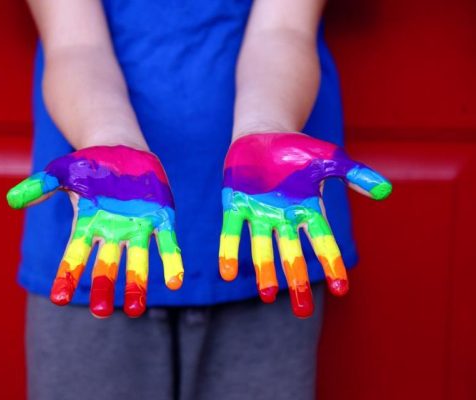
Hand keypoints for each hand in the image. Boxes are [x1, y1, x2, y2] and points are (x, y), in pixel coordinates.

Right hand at [7, 146, 183, 317]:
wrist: (122, 150)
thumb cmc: (89, 165)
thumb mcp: (62, 171)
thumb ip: (41, 185)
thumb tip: (12, 201)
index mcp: (88, 225)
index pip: (74, 255)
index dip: (66, 275)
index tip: (59, 298)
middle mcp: (112, 233)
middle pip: (106, 266)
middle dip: (103, 287)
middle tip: (101, 312)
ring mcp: (137, 228)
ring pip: (137, 262)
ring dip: (137, 285)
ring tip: (136, 310)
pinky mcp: (161, 219)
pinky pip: (166, 244)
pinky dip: (171, 261)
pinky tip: (175, 282)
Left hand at [219, 132, 391, 317]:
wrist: (264, 134)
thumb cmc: (299, 149)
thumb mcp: (330, 158)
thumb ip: (355, 175)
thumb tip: (386, 191)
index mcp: (307, 209)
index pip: (323, 240)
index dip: (331, 263)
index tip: (340, 289)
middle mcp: (283, 218)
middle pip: (292, 254)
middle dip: (296, 280)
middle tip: (302, 310)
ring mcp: (258, 213)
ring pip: (262, 247)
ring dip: (265, 271)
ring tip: (267, 296)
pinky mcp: (234, 204)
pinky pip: (232, 231)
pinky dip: (229, 251)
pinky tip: (227, 273)